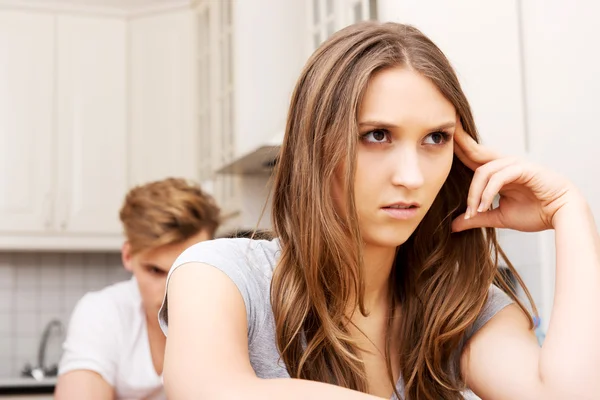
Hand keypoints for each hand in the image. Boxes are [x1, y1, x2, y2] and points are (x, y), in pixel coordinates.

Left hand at [451, 122, 578, 232]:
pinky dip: (487, 193)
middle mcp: (504, 164)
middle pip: (476, 150)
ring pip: (484, 171)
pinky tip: (483, 206)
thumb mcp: (497, 217)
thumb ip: (477, 218)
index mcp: (497, 171)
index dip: (457, 149)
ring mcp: (515, 164)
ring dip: (474, 193)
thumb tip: (453, 226)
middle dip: (459, 140)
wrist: (561, 216)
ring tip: (473, 212)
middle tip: (444, 130)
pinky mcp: (524, 169)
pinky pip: (498, 177)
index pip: (472, 157)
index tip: (440, 140)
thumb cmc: (535, 213)